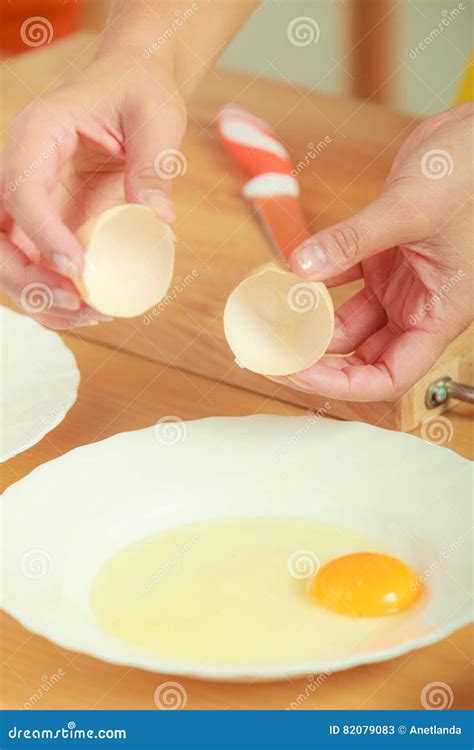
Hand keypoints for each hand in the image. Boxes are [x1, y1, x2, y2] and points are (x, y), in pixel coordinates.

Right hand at [1, 52, 184, 328]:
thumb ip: (154, 163)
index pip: (20, 189)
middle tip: (78, 303)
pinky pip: (38, 263)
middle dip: (27, 277)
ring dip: (39, 295)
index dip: (42, 233)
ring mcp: (34, 198)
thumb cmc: (140, 93)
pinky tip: (90, 308)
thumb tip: (158, 217)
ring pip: (10, 257)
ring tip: (90, 314)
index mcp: (39, 133)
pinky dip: (55, 292)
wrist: (132, 88)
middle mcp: (24, 168)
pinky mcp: (50, 220)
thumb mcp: (156, 117)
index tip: (78, 266)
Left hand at [272, 103, 472, 401]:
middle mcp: (418, 305)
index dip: (343, 385)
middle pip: (363, 357)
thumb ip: (353, 240)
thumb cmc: (473, 170)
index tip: (298, 373)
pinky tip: (290, 275)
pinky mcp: (384, 258)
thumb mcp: (411, 208)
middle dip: (318, 359)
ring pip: (347, 323)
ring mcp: (400, 284)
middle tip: (274, 352)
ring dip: (311, 321)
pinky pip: (343, 282)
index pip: (390, 376)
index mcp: (439, 313)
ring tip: (272, 315)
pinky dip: (317, 280)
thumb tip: (301, 268)